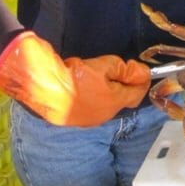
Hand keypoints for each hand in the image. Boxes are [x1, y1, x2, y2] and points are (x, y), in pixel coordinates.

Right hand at [0, 32, 150, 126]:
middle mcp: (105, 115)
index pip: (138, 93)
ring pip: (106, 104)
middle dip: (123, 86)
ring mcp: (88, 120)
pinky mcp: (74, 119)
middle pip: (122, 99)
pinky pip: (91, 107)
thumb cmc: (74, 75)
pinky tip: (83, 86)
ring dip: (107, 92)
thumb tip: (143, 73)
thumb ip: (126, 70)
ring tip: (96, 76)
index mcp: (115, 102)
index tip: (141, 71)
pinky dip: (92, 97)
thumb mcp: (104, 65)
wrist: (42, 87)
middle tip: (117, 70)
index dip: (142, 81)